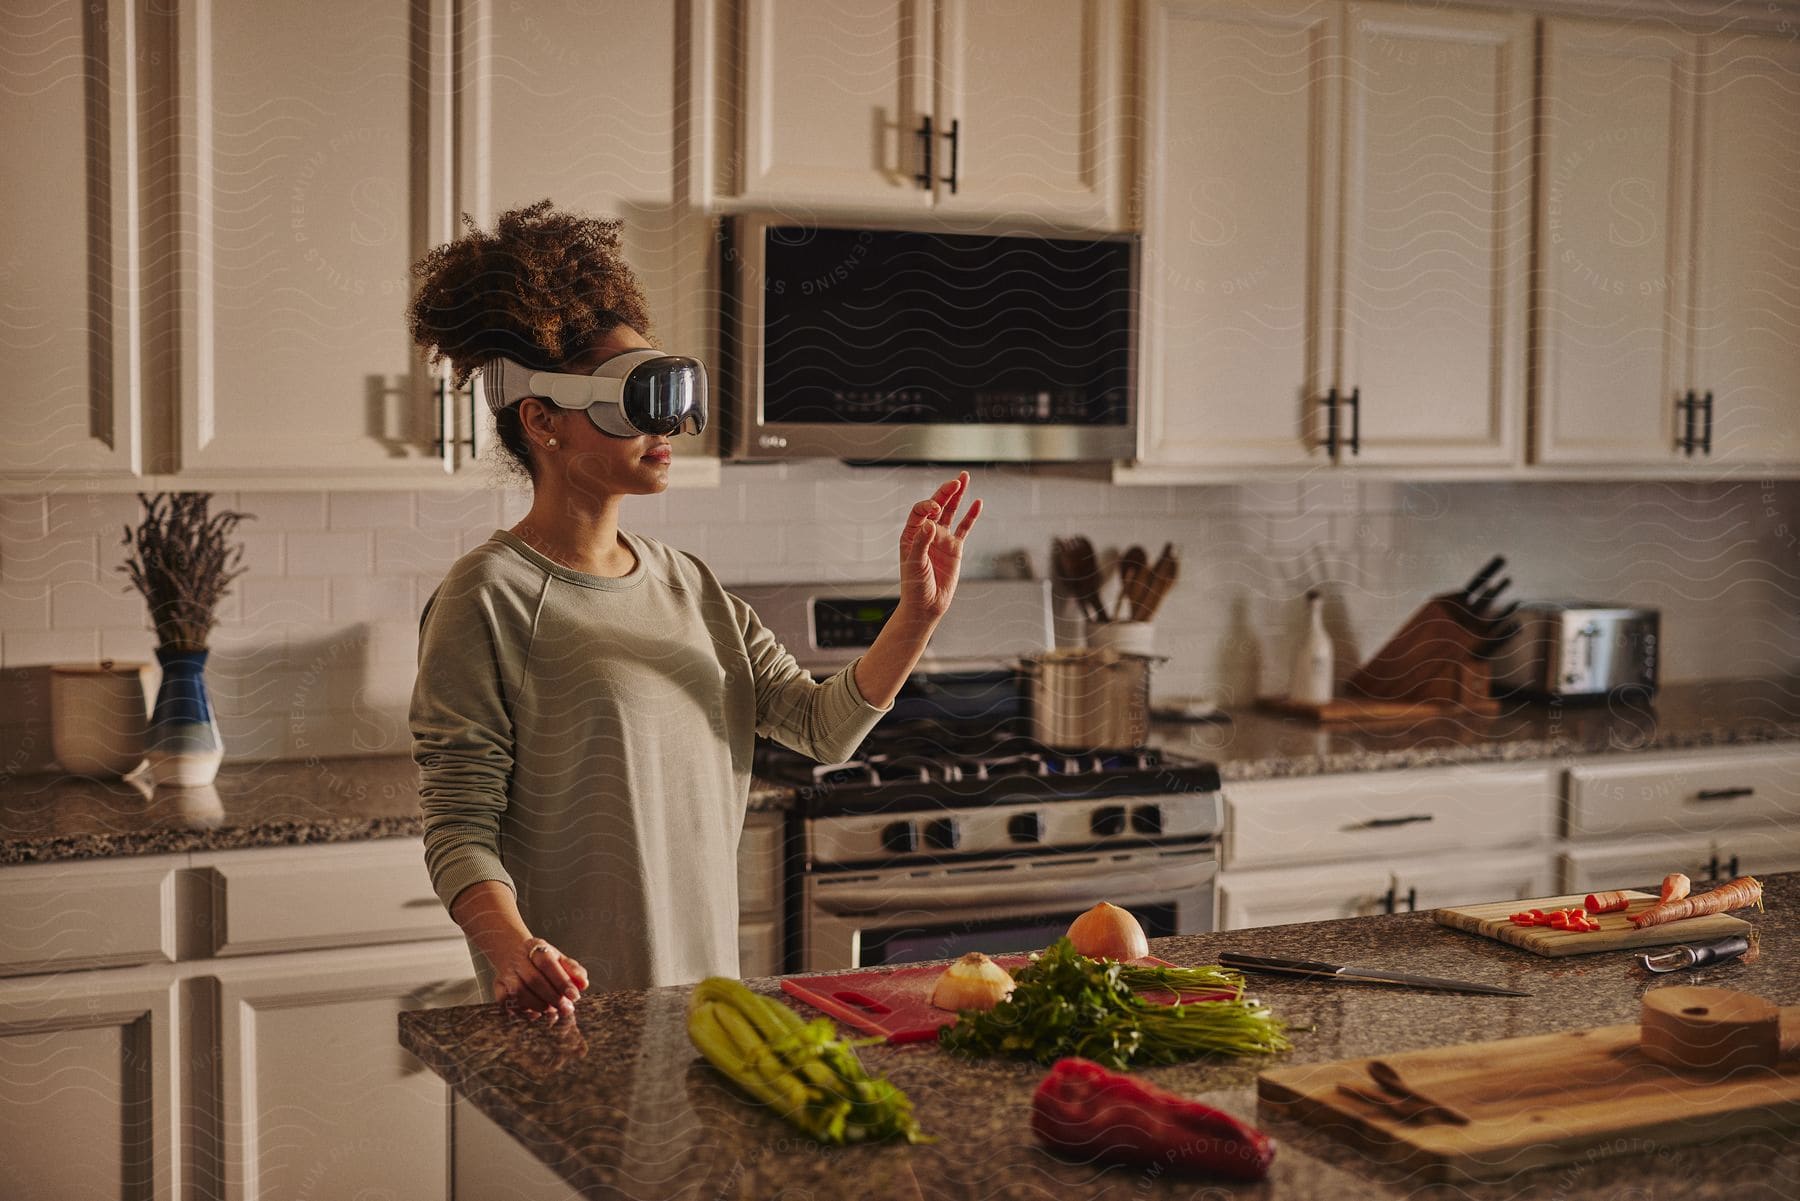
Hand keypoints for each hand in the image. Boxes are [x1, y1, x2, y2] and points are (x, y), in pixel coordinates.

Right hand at [494, 935, 588, 1025]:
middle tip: (565, 1008)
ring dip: (537, 1005)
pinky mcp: (497, 986)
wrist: (514, 955)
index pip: (548, 963)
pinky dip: (521, 1010)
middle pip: (534, 979)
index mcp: (535, 947)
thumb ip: (574, 971)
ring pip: (519, 992)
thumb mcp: (560, 960)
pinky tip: (534, 1013)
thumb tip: (583, 984)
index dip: (562, 981)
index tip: (574, 996)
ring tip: (551, 1011)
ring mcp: (506, 972)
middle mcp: (518, 959)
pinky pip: (505, 1001)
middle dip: (552, 997)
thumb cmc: (543, 961)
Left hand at [899, 471, 981, 620]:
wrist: (926, 606)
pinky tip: (978, 503)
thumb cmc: (914, 586)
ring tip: (964, 478)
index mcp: (911, 534)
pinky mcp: (955, 548)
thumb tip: (931, 523)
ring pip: (951, 512)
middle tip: (957, 480)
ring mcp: (942, 539)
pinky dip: (971, 516)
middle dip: (946, 492)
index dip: (928, 506)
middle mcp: (927, 533)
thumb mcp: (915, 563)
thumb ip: (922, 542)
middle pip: (937, 506)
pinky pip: (964, 528)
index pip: (920, 511)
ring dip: (957, 496)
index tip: (935, 508)